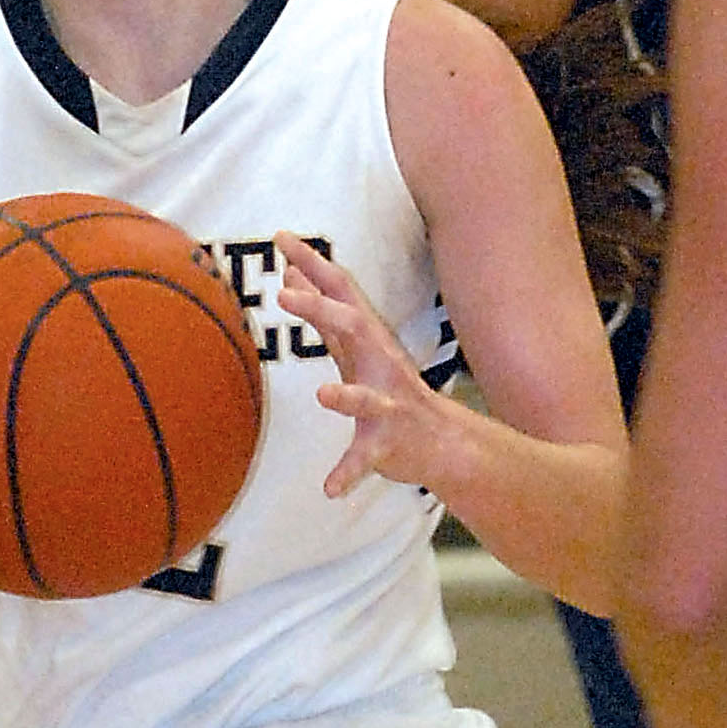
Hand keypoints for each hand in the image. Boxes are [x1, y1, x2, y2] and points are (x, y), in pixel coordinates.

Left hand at [276, 230, 446, 497]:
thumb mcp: (356, 345)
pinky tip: (329, 490)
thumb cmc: (389, 389)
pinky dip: (348, 473)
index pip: (340, 292)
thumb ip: (326, 311)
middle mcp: (379, 363)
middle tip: (283, 292)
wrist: (444, 443)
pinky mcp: (387, 443)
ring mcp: (386, 405)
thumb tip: (291, 271)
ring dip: (346, 396)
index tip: (282, 237)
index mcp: (367, 339)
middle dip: (320, 308)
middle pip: (352, 327)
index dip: (312, 263)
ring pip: (366, 398)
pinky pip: (366, 458)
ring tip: (324, 395)